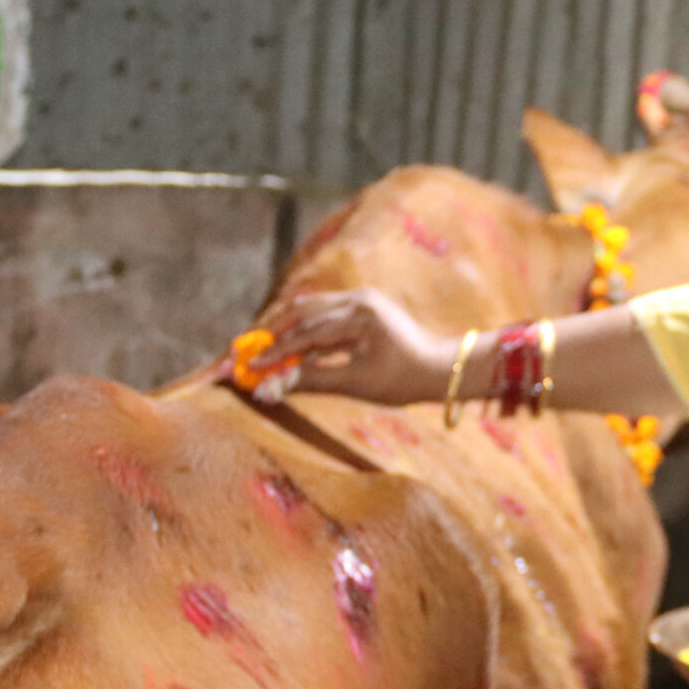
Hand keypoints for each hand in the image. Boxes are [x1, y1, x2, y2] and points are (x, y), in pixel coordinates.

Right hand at [248, 288, 449, 405]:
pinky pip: (324, 315)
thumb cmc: (404, 380)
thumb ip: (311, 381)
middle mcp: (358, 299)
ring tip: (261, 347)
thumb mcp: (356, 384)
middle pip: (301, 309)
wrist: (442, 369)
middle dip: (271, 330)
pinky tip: (290, 348)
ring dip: (285, 328)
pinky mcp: (362, 308)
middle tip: (246, 350)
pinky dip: (305, 331)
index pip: (305, 332)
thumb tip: (270, 388)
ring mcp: (360, 300)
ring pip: (310, 308)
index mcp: (360, 314)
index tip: (249, 367)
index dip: (274, 352)